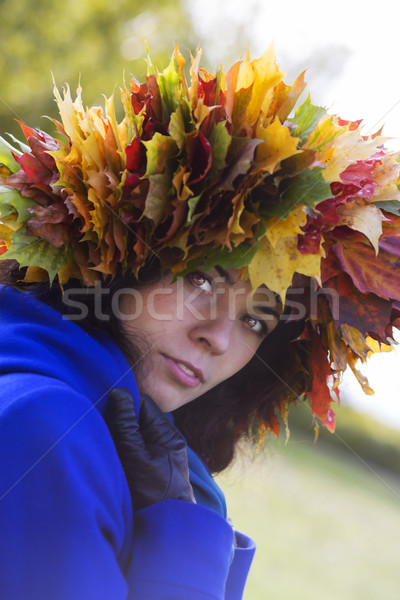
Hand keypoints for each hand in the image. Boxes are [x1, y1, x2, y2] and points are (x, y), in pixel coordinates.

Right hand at [105, 387, 194, 510]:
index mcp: (168, 435)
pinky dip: (122, 450)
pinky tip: (110, 456)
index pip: (144, 404)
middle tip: (99, 423)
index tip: (104, 406)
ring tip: (102, 440)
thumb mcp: (133, 454)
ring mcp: (160, 459)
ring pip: (135, 436)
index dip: (124, 402)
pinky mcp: (152, 473)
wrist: (162, 534)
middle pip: (139, 420)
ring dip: (119, 436)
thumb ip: (125, 423)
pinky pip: (135, 451)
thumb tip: (119, 392)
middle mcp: (166, 444)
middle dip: (120, 419)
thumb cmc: (149, 494)